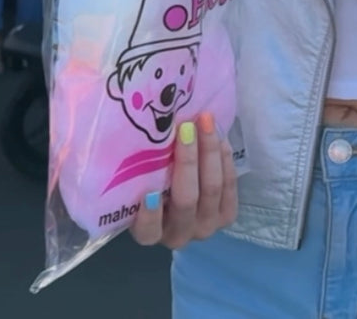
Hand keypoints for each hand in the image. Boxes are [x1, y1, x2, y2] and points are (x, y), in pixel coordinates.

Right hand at [130, 111, 237, 249]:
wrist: (179, 191)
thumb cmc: (148, 181)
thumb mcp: (135, 181)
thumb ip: (132, 169)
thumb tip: (127, 136)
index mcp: (149, 233)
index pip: (147, 230)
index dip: (150, 214)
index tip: (149, 191)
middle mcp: (178, 234)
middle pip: (186, 200)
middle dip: (188, 160)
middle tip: (186, 127)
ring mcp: (206, 226)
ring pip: (212, 188)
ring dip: (209, 151)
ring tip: (205, 121)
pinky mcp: (226, 215)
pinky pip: (229, 185)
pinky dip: (224, 158)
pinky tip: (220, 137)